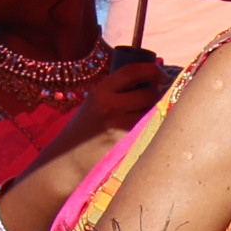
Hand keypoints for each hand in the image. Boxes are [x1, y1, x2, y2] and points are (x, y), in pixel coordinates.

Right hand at [34, 50, 168, 165]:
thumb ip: (119, 91)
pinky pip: (150, 130)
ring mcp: (120, 127)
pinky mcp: (128, 145)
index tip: (161, 75)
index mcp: (100, 92)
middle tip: (154, 100)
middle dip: (156, 95)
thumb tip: (155, 78)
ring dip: (156, 112)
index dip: (152, 70)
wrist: (69, 161)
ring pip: (153, 113)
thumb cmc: (86, 131)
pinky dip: (152, 128)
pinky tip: (143, 132)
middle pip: (149, 93)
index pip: (133, 71)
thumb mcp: (95, 104)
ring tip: (144, 118)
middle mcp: (110, 107)